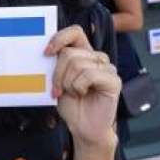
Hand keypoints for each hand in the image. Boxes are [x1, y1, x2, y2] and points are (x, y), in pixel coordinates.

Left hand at [45, 26, 120, 147]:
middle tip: (57, 89)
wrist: (83, 127)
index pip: (75, 32)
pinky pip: (89, 75)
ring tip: (72, 93)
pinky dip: (79, 87)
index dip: (59, 38)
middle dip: (57, 73)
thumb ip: (57, 63)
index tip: (46, 53)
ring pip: (77, 64)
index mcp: (84, 53)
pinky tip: (82, 95)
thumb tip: (46, 50)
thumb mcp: (58, 79)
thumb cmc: (71, 104)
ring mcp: (107, 68)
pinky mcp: (114, 80)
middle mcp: (97, 57)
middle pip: (69, 52)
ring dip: (67, 83)